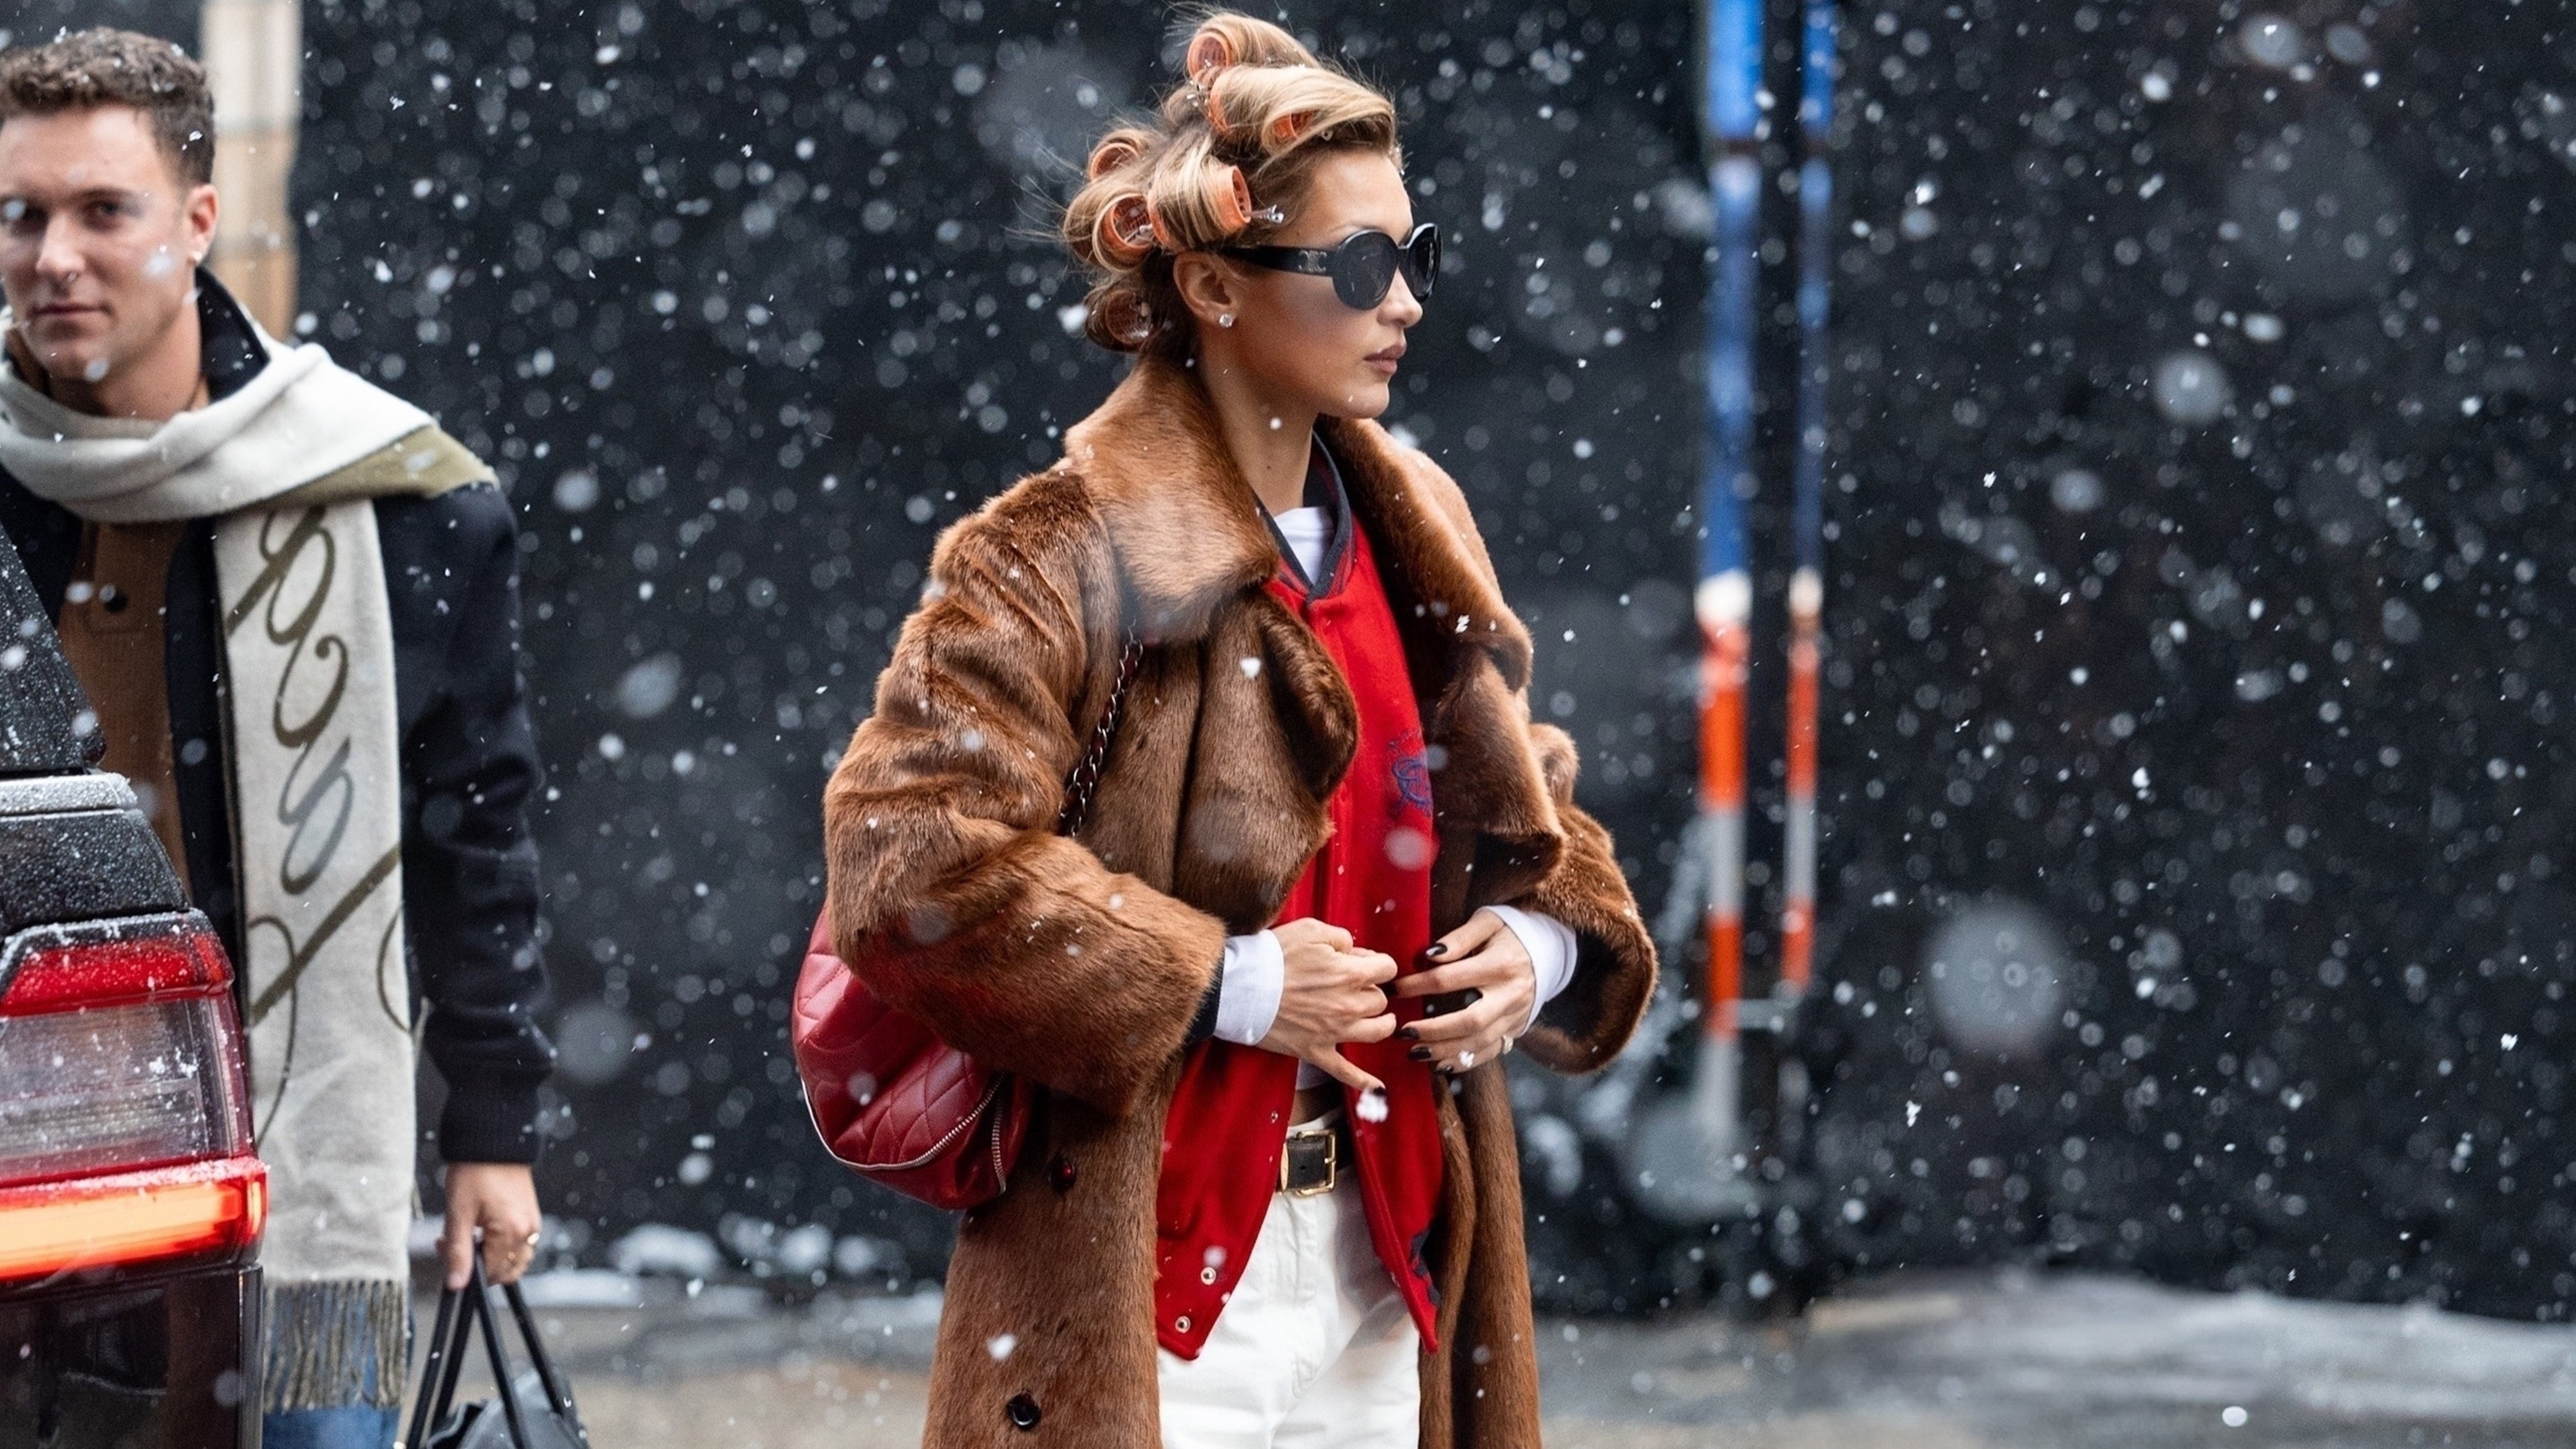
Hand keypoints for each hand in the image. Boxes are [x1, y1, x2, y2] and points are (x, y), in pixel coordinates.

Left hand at [441, 1162, 542, 1289]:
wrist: (493, 1142)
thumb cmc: (474, 1172)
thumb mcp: (459, 1213)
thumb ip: (458, 1252)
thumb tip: (456, 1284)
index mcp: (510, 1232)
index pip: (491, 1273)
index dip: (467, 1271)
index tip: (447, 1249)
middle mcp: (528, 1230)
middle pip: (508, 1272)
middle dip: (482, 1267)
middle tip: (457, 1244)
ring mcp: (533, 1223)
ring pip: (516, 1260)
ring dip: (494, 1258)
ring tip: (472, 1236)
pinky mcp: (532, 1214)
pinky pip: (522, 1245)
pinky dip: (504, 1246)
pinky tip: (485, 1229)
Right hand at [1257, 917, 1399, 1092]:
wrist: (1241, 986)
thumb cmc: (1273, 955)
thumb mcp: (1311, 930)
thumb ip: (1342, 938)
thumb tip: (1354, 951)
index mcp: (1351, 974)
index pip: (1387, 968)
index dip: (1377, 962)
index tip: (1365, 962)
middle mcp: (1349, 1005)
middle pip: (1380, 1000)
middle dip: (1371, 989)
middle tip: (1355, 985)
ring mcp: (1334, 1032)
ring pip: (1377, 1032)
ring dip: (1382, 1023)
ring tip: (1381, 1019)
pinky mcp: (1316, 1051)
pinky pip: (1345, 1071)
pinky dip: (1364, 1081)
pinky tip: (1378, 1088)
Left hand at [1389, 909, 1535, 1074]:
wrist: (1548, 950)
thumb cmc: (1509, 933)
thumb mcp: (1488, 922)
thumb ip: (1460, 937)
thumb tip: (1431, 954)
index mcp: (1501, 964)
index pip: (1452, 978)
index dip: (1419, 985)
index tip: (1395, 989)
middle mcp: (1511, 994)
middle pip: (1470, 1020)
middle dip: (1434, 1029)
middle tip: (1403, 1031)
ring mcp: (1515, 1016)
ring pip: (1479, 1042)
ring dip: (1444, 1051)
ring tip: (1414, 1051)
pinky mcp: (1515, 1029)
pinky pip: (1490, 1053)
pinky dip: (1464, 1062)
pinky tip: (1439, 1065)